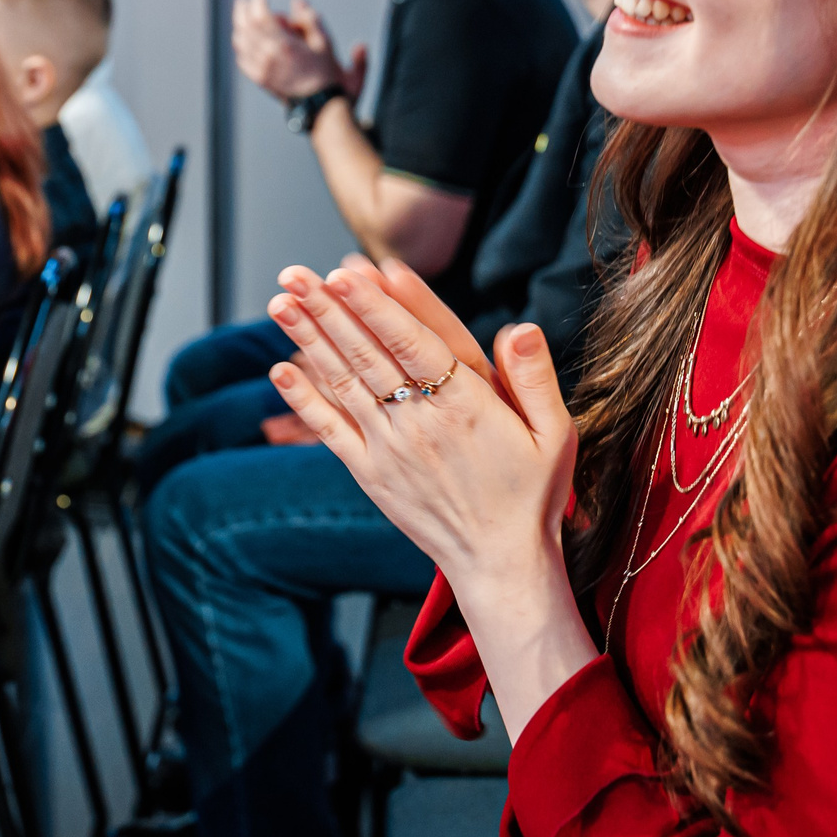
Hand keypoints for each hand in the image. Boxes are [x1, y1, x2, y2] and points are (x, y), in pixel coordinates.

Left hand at [231, 0, 359, 104]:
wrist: (321, 107)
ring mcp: (262, 70)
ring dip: (238, 27)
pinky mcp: (260, 81)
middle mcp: (269, 57)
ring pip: (241, 44)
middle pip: (246, 28)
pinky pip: (242, 61)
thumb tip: (299, 2)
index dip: (258, 3)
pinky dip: (240, 49)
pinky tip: (242, 43)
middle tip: (243, 2)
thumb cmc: (328, 77)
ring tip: (241, 19)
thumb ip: (312, 20)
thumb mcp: (326, 44)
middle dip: (243, 11)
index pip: (262, 17)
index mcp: (285, 46)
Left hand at [263, 261, 592, 733]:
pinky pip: (331, 431)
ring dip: (309, 341)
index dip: (377, 307)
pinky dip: (304, 399)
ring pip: (344, 384)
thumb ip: (535, 378)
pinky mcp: (371, 474)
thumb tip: (520, 327)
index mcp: (468, 407)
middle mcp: (421, 424)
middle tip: (296, 272)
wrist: (501, 564)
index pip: (414, 344)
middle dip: (329, 310)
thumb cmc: (532, 494)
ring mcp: (390, 450)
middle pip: (368, 355)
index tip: (346, 272)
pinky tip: (279, 370)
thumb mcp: (556, 435)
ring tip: (279, 302)